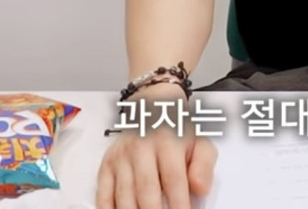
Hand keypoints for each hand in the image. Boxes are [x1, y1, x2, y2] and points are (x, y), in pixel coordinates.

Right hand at [96, 84, 216, 208]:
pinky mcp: (107, 165)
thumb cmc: (177, 131)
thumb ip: (204, 166)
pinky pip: (103, 194)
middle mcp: (140, 147)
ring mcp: (121, 157)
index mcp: (167, 140)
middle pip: (146, 191)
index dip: (179, 205)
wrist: (152, 108)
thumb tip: (200, 189)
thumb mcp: (200, 142)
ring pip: (124, 197)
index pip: (173, 180)